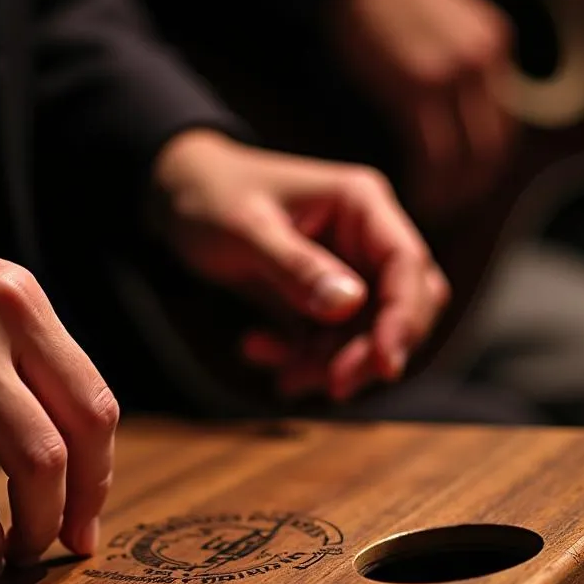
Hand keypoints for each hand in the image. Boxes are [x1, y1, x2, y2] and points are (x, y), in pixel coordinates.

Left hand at [151, 130, 449, 400]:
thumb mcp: (246, 231)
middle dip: (371, 351)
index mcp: (360, 204)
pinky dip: (303, 358)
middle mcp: (364, 237)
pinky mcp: (320, 299)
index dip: (404, 318)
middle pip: (402, 305)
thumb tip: (350, 305)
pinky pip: (330, 342)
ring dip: (330, 364)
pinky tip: (257, 350)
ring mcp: (345, 270)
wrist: (175, 196)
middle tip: (333, 386)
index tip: (382, 364)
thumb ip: (295, 267)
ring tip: (281, 375)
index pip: (408, 264)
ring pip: (366, 334)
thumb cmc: (210, 198)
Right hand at [329, 0, 516, 214]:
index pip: (505, 123)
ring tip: (430, 210)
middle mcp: (484, 61)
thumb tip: (448, 112)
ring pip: (465, 158)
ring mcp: (454, 75)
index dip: (487, 165)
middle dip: (473, 188)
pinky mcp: (419, 89)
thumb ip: (455, 67)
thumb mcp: (441, 27)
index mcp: (494, 45)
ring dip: (450, 193)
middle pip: (493, 147)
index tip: (466, 186)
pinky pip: (433, 154)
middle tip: (450, 210)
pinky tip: (415, 195)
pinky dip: (427, 183)